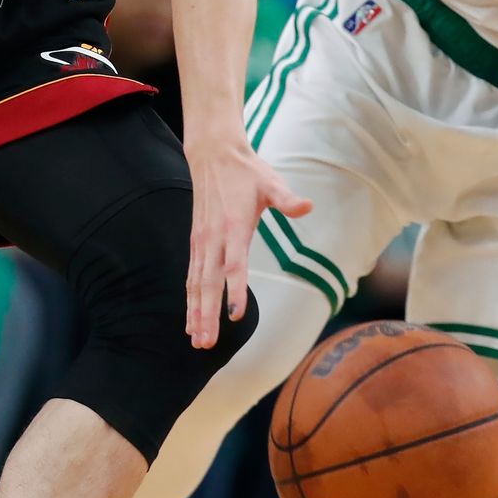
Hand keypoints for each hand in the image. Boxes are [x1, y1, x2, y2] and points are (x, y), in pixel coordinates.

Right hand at [186, 138, 309, 348]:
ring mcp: (201, 241)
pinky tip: (191, 319)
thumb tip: (308, 206)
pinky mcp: (196, 242)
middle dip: (207, 314)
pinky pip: (190, 275)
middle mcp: (214, 238)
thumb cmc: (247, 172)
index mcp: (234, 226)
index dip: (234, 290)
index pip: (234, 265)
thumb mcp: (271, 183)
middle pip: (208, 282)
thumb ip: (287, 199)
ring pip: (195, 283)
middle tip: (207, 342)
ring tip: (197, 339)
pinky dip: (189, 299)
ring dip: (195, 312)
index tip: (235, 314)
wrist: (214, 155)